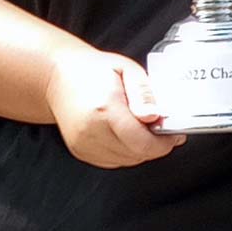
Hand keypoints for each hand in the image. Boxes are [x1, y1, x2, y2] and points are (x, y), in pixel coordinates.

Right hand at [45, 50, 185, 168]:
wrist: (58, 76)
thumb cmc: (92, 70)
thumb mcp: (126, 69)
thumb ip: (144, 94)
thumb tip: (155, 117)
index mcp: (105, 109)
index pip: (143, 143)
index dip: (164, 143)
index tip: (173, 135)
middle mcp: (91, 130)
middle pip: (136, 154)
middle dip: (154, 144)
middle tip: (158, 126)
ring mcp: (84, 144)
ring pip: (127, 160)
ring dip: (139, 148)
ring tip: (138, 125)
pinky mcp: (81, 151)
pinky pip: (114, 161)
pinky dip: (125, 151)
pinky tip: (123, 132)